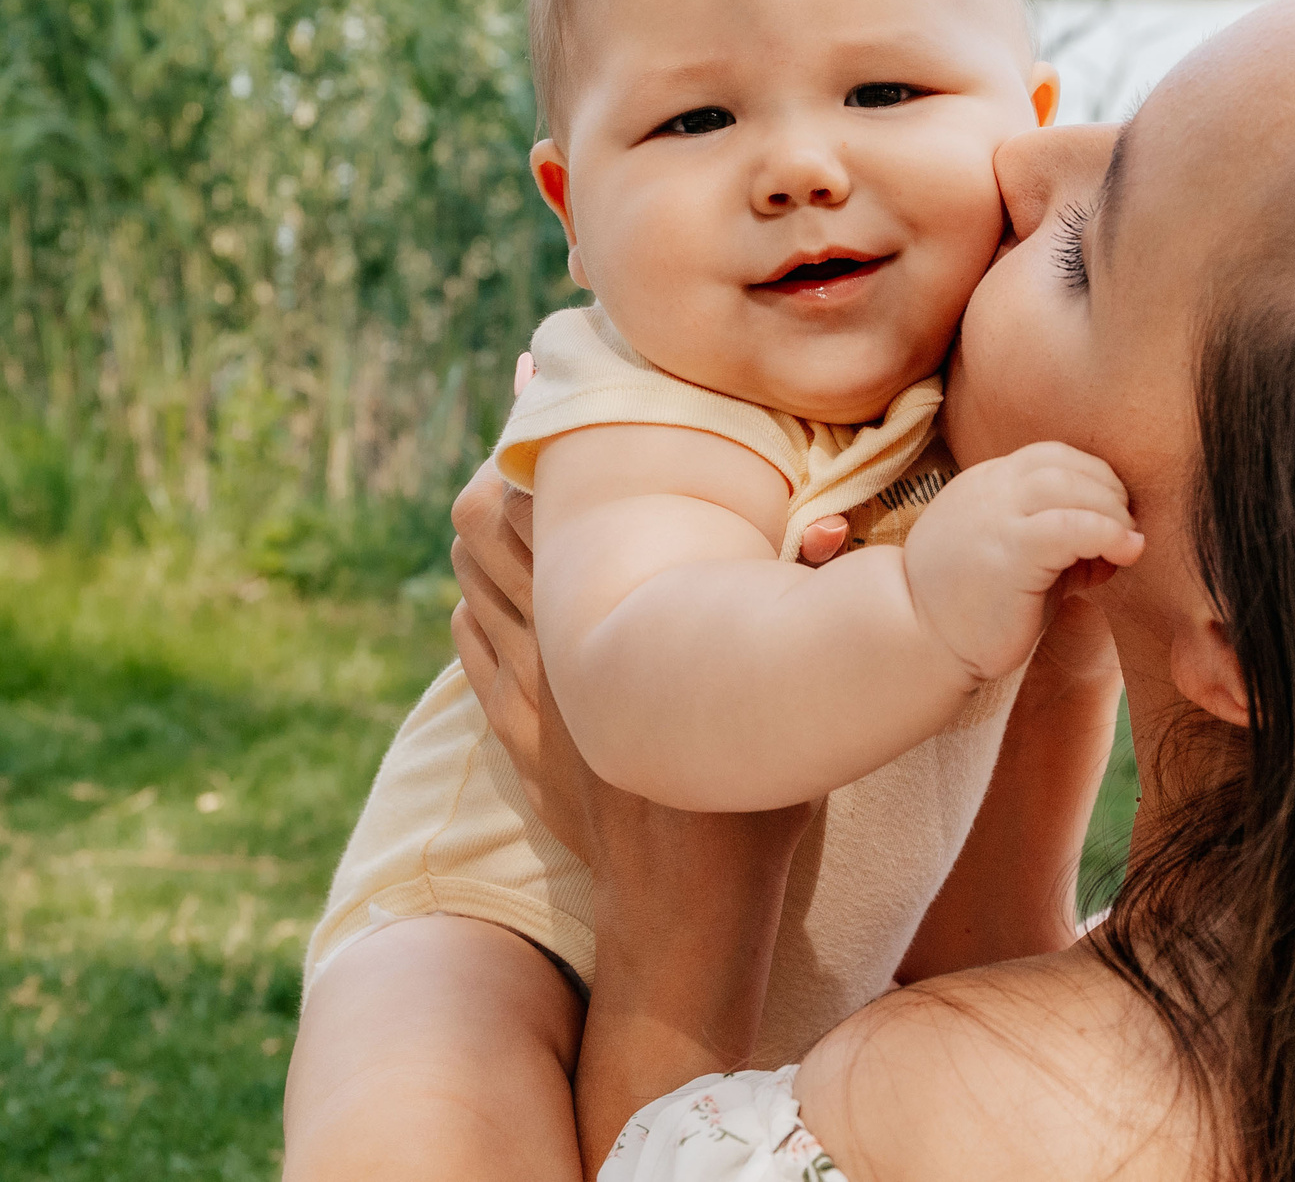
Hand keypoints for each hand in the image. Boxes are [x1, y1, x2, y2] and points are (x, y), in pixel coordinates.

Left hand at [449, 373, 816, 1166]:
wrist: (687, 909)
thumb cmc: (759, 797)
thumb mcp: (789, 688)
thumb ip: (804, 602)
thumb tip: (824, 530)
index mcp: (612, 619)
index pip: (538, 499)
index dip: (538, 437)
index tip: (552, 385)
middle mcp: (552, 644)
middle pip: (485, 528)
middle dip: (507, 478)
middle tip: (542, 442)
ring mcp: (524, 693)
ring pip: (471, 585)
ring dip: (489, 542)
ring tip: (522, 508)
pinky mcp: (515, 737)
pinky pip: (470, 647)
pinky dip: (477, 610)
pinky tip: (501, 598)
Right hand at [901, 441, 1143, 681]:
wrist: (918, 642)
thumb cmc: (972, 608)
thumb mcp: (1017, 558)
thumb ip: (1059, 538)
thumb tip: (1122, 542)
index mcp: (986, 484)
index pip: (1050, 456)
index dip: (1092, 476)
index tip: (1111, 513)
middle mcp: (989, 490)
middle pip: (1064, 463)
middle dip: (1109, 490)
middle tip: (1127, 529)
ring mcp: (996, 517)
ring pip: (1069, 484)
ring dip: (1112, 509)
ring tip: (1127, 542)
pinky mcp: (1010, 552)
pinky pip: (1071, 526)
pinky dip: (1108, 533)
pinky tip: (1125, 553)